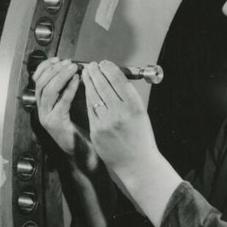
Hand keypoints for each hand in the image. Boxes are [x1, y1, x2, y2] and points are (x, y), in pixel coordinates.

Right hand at [32, 57, 90, 162]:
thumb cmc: (81, 128)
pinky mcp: (56, 123)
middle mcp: (42, 110)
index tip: (57, 59)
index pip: (37, 80)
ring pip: (48, 91)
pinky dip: (69, 89)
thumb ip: (69, 89)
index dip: (46, 67)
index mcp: (44, 104)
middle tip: (68, 63)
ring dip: (61, 76)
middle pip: (41, 83)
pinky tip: (77, 81)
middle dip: (54, 69)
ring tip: (73, 69)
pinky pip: (61, 102)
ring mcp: (47, 117)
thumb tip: (75, 69)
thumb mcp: (72, 105)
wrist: (83, 152)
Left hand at [81, 60, 160, 177]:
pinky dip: (87, 98)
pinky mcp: (96, 131)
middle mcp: (120, 113)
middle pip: (104, 85)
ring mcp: (106, 122)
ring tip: (86, 74)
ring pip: (94, 95)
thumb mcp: (140, 113)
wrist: (137, 163)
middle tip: (91, 65)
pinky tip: (86, 91)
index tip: (104, 63)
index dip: (109, 68)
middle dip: (96, 72)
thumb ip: (128, 96)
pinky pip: (90, 110)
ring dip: (89, 82)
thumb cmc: (141, 138)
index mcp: (134, 106)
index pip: (118, 80)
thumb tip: (115, 79)